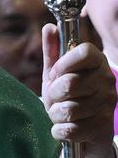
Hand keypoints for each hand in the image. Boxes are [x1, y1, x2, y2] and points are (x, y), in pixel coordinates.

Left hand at [42, 24, 116, 157]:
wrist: (84, 129)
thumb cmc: (68, 95)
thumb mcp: (56, 72)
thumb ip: (52, 51)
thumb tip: (49, 27)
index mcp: (97, 61)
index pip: (84, 52)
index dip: (63, 63)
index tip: (55, 73)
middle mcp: (107, 80)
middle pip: (71, 83)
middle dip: (53, 94)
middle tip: (54, 98)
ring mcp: (108, 104)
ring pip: (69, 109)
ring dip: (55, 114)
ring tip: (59, 113)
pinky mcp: (104, 127)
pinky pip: (72, 129)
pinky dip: (60, 130)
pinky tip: (63, 127)